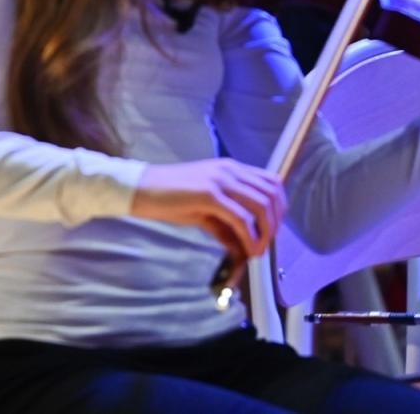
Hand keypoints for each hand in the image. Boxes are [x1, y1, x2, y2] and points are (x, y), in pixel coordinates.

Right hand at [129, 158, 285, 263]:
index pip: (271, 182)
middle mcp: (229, 170)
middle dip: (275, 223)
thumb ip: (226, 224)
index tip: (272, 230)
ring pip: (261, 205)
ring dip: (266, 232)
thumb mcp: (204, 209)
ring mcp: (220, 180)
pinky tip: (246, 250)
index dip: (279, 208)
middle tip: (265, 244)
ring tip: (256, 250)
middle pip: (272, 194)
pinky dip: (249, 237)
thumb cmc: (169, 197)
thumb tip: (243, 247)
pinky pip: (241, 218)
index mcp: (230, 168)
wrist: (140, 189)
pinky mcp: (209, 194)